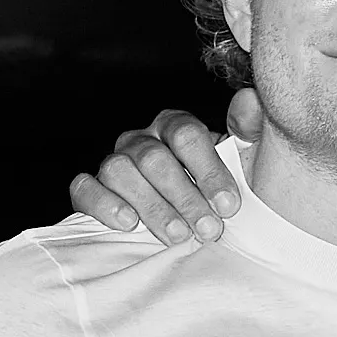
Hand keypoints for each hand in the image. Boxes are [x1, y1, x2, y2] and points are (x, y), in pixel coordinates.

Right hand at [68, 95, 263, 243]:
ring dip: (152, 206)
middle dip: (185, 198)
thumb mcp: (238, 165)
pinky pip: (85, 187)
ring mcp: (112, 162)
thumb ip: (246, 133)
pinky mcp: (89, 189)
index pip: (186, 135)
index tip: (228, 205)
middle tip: (209, 230)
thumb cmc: (212, 192)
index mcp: (174, 127)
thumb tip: (250, 100)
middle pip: (155, 158)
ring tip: (178, 236)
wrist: (183, 222)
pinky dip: (104, 204)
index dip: (209, 170)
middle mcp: (141, 140)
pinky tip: (129, 223)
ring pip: (119, 171)